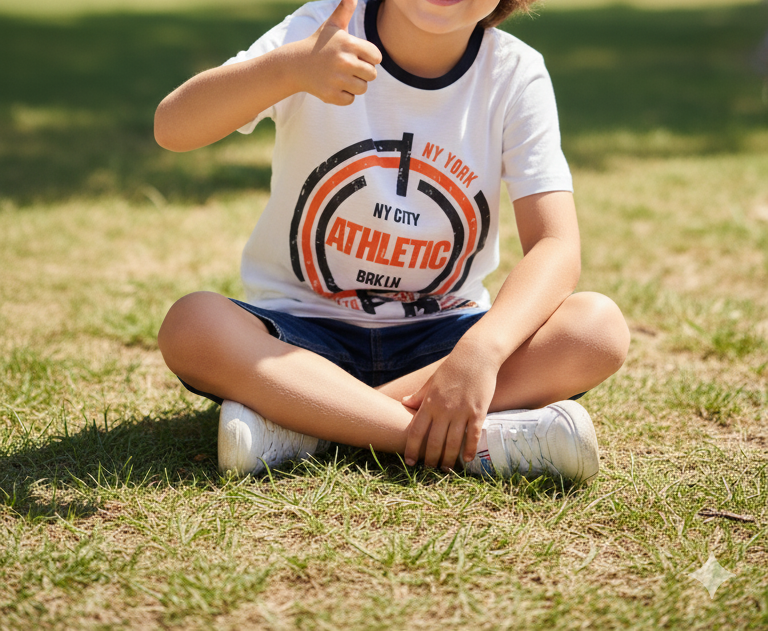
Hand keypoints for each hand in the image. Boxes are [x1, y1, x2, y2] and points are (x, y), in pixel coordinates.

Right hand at [297, 0, 381, 105]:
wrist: (295, 64)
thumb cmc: (319, 44)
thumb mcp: (332, 25)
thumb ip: (344, 10)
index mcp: (348, 43)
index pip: (377, 57)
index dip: (369, 58)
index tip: (357, 56)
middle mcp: (344, 61)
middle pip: (372, 75)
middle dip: (363, 72)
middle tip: (348, 68)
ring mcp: (337, 80)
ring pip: (363, 89)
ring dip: (355, 85)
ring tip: (342, 77)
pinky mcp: (330, 95)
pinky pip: (350, 100)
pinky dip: (345, 96)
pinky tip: (335, 86)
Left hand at [402, 342, 498, 470]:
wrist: (476, 355)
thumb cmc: (452, 368)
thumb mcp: (431, 381)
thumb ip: (418, 395)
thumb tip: (404, 402)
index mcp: (429, 403)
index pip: (416, 431)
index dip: (411, 448)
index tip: (409, 461)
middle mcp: (443, 410)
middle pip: (433, 441)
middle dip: (430, 458)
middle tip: (429, 469)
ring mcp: (461, 411)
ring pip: (452, 442)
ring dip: (448, 459)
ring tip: (445, 469)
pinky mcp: (478, 412)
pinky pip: (472, 435)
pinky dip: (469, 449)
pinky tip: (466, 459)